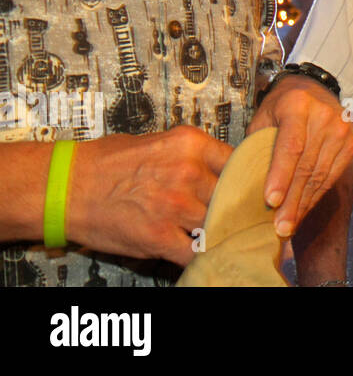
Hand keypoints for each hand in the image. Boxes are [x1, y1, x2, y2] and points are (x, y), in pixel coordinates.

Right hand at [64, 126, 231, 266]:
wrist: (64, 186)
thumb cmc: (105, 162)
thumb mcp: (158, 142)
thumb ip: (192, 155)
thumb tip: (218, 168)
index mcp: (190, 144)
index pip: (238, 163)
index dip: (242, 180)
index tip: (244, 190)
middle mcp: (188, 172)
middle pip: (232, 195)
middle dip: (233, 208)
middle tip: (235, 216)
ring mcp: (175, 206)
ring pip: (218, 224)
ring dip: (218, 232)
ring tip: (218, 235)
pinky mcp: (159, 236)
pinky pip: (195, 252)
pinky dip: (200, 256)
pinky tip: (200, 253)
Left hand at [249, 77, 352, 239]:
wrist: (314, 89)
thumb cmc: (282, 107)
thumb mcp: (263, 118)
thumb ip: (258, 147)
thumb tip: (248, 187)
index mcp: (298, 105)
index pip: (290, 145)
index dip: (280, 175)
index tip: (270, 201)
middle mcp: (325, 116)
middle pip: (307, 166)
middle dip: (291, 200)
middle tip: (279, 226)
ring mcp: (342, 130)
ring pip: (320, 176)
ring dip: (303, 204)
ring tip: (288, 225)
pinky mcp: (352, 144)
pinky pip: (331, 177)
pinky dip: (315, 197)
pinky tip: (302, 210)